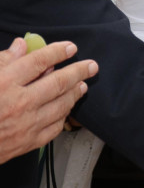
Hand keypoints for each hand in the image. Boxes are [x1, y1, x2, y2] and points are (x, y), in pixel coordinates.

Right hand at [0, 38, 97, 163]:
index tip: (70, 47)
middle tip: (91, 65)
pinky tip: (67, 108)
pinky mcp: (28, 142)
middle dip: (78, 71)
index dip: (57, 52)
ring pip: (61, 105)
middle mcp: (19, 103)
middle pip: (58, 82)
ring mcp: (26, 124)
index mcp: (4, 83)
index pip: (38, 62)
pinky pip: (55, 126)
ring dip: (74, 93)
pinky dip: (63, 115)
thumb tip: (21, 45)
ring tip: (82, 84)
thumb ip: (2, 61)